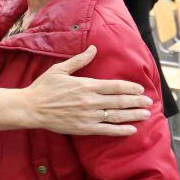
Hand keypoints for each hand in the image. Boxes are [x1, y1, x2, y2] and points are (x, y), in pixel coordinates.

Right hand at [0, 46, 151, 135]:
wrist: (31, 107)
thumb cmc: (43, 87)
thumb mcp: (60, 69)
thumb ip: (79, 60)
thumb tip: (93, 49)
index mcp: (86, 85)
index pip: (115, 86)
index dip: (130, 87)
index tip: (140, 88)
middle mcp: (90, 101)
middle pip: (120, 101)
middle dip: (136, 101)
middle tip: (148, 101)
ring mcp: (88, 116)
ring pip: (117, 115)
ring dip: (133, 114)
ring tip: (145, 114)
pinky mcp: (84, 128)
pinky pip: (107, 130)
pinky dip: (121, 130)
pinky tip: (131, 129)